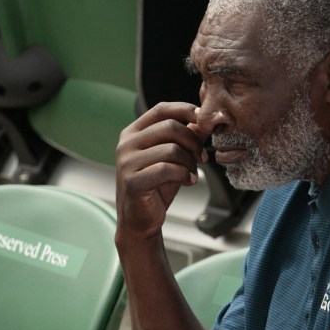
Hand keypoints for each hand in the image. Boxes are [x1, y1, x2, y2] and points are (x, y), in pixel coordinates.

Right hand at [116, 102, 207, 240]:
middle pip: (170, 127)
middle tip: (202, 157)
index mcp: (133, 133)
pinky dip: (184, 175)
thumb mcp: (172, 158)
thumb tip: (203, 120)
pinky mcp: (132, 181)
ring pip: (171, 149)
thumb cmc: (156, 187)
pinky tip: (189, 182)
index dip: (185, 109)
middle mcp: (126, 144)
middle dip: (193, 141)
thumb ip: (184, 138)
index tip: (203, 118)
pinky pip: (167, 169)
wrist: (140, 220)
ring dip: (189, 162)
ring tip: (192, 173)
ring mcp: (127, 162)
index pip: (161, 109)